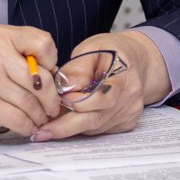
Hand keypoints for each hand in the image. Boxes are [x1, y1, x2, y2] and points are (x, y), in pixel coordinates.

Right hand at [0, 25, 61, 135]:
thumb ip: (21, 57)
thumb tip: (58, 79)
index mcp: (0, 35)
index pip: (43, 43)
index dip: (51, 63)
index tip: (48, 76)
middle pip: (41, 79)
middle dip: (51, 99)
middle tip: (51, 109)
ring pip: (31, 102)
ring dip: (39, 116)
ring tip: (39, 120)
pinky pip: (18, 118)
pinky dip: (26, 126)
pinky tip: (26, 127)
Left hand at [32, 30, 170, 141]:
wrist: (138, 61)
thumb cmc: (111, 52)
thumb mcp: (92, 47)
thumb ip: (78, 67)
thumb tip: (65, 87)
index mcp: (123, 75)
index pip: (102, 97)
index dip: (77, 101)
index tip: (57, 99)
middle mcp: (129, 98)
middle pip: (95, 119)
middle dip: (65, 126)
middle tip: (41, 131)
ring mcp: (129, 113)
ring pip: (94, 127)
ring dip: (71, 126)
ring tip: (48, 123)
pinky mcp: (125, 123)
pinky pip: (99, 130)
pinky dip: (83, 125)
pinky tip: (71, 118)